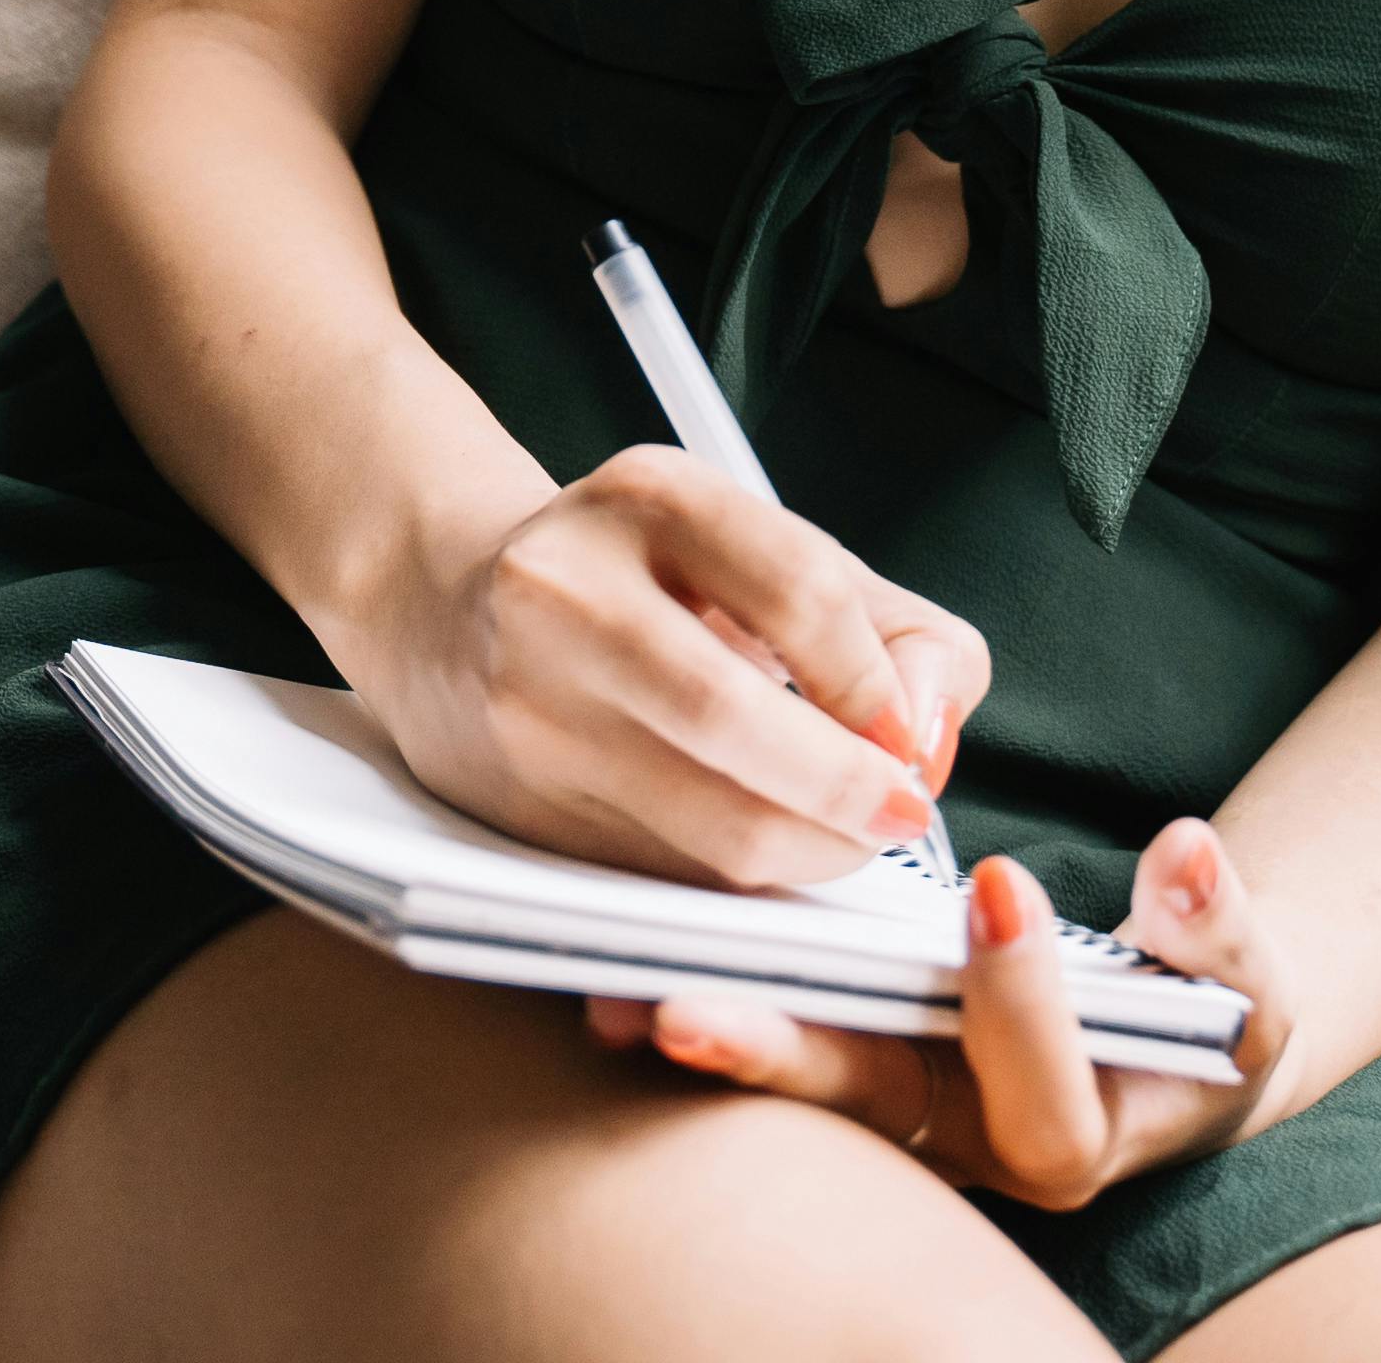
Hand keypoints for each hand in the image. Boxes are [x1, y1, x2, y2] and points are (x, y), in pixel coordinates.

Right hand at [355, 449, 991, 889]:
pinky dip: (738, 882)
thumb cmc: (646, 586)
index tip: (910, 738)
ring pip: (705, 822)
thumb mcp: (766, 557)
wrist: (449, 611)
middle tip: (900, 812)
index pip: (798, 590)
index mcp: (651, 498)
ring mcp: (529, 702)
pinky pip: (666, 875)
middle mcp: (569, 591)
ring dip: (809, 851)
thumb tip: (931, 732)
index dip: (876, 683)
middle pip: (734, 715)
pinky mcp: (518, 806)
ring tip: (844, 836)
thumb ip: (890, 627)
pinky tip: (760, 847)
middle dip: (847, 790)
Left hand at [589, 820, 1295, 1208]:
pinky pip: (780, 1044)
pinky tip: (619, 978)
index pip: (1045, 1107)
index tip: (1000, 888)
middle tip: (692, 1008)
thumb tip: (1185, 854)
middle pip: (878, 1113)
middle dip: (788, 1059)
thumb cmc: (1209, 1002)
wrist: (1175, 1036)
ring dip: (719, 1038)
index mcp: (1083, 1135)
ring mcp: (906, 1112)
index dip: (1023, 1007)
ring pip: (807, 1085)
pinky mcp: (857, 1065)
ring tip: (622, 994)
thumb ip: (1217, 922)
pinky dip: (712, 1009)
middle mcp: (975, 1147)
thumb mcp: (1244, 970)